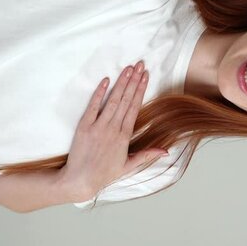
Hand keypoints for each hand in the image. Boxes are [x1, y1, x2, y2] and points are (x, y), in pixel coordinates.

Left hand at [59, 60, 168, 200]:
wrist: (80, 180)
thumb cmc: (104, 174)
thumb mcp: (128, 166)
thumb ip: (147, 155)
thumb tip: (166, 151)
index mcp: (124, 136)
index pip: (135, 107)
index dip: (141, 90)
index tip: (146, 76)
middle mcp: (113, 129)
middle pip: (126, 100)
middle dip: (134, 81)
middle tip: (140, 64)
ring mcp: (98, 127)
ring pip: (113, 101)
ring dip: (121, 83)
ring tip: (128, 68)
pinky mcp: (84, 127)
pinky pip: (93, 106)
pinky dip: (99, 93)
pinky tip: (106, 80)